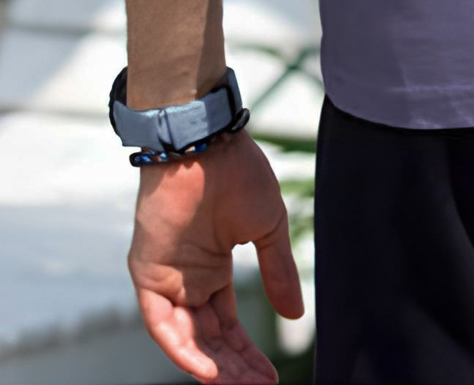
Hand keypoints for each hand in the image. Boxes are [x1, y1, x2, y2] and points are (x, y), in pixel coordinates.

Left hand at [127, 128, 304, 381]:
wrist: (207, 141)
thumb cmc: (237, 172)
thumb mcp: (268, 228)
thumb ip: (278, 271)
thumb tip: (295, 316)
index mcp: (212, 267)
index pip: (227, 325)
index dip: (247, 353)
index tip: (271, 376)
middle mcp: (186, 278)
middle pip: (207, 339)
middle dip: (233, 367)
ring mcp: (166, 277)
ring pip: (186, 338)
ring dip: (211, 366)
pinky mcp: (147, 272)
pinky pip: (162, 323)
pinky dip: (182, 349)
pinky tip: (208, 370)